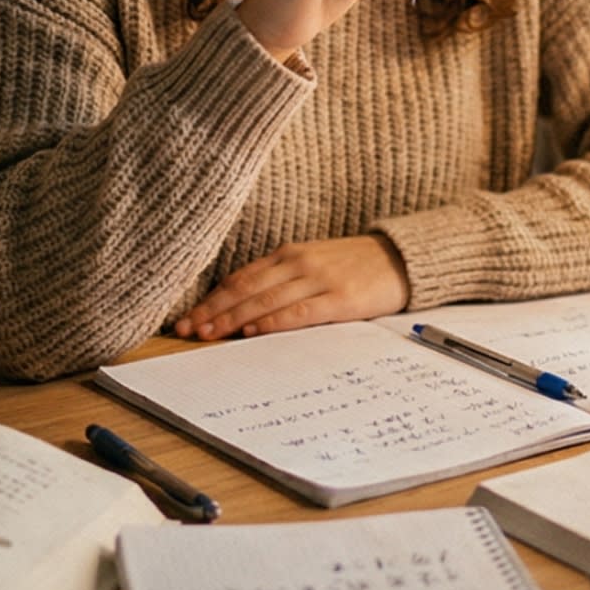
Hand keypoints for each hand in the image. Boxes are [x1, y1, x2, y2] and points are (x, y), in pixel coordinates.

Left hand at [174, 235, 411, 339]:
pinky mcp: (340, 298)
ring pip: (265, 300)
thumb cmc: (354, 266)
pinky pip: (299, 311)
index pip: (239, 278)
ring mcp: (319, 279)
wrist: (402, 259)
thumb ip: (281, 280)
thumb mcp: (313, 264)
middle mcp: (298, 263)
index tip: (188, 318)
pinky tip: (252, 331)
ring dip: (232, 319)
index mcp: (288, 254)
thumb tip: (241, 308)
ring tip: (209, 335)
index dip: (211, 299)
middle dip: (213, 311)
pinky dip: (272, 321)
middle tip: (187, 330)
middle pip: (245, 289)